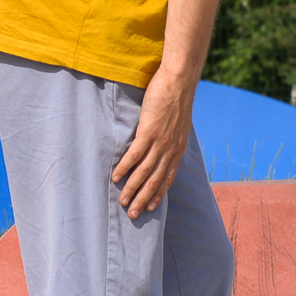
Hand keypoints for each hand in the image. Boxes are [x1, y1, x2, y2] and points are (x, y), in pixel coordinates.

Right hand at [112, 70, 193, 219]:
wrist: (179, 80)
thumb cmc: (176, 98)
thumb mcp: (178, 123)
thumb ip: (171, 136)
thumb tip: (162, 143)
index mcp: (178, 148)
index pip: (168, 178)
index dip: (159, 194)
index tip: (151, 207)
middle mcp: (171, 149)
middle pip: (156, 181)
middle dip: (144, 199)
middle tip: (134, 215)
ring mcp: (160, 142)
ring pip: (145, 172)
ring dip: (133, 189)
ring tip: (123, 202)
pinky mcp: (149, 131)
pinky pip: (135, 155)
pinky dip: (125, 168)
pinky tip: (116, 177)